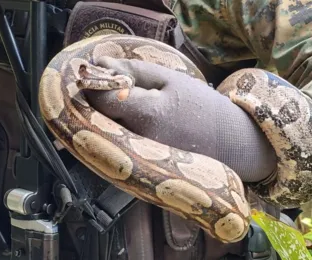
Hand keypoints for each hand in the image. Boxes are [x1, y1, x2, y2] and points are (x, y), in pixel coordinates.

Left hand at [83, 57, 276, 181]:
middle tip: (117, 87)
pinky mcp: (140, 164)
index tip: (101, 74)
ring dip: (110, 113)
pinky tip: (135, 121)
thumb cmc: (201, 106)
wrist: (227, 142)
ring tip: (130, 104)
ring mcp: (137, 156)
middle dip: (101, 99)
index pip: (101, 98)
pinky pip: (118, 143)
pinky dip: (119, 128)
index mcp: (146, 115)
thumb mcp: (170, 79)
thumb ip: (133, 70)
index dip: (96, 83)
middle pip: (100, 116)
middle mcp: (137, 140)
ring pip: (107, 130)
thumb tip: (100, 62)